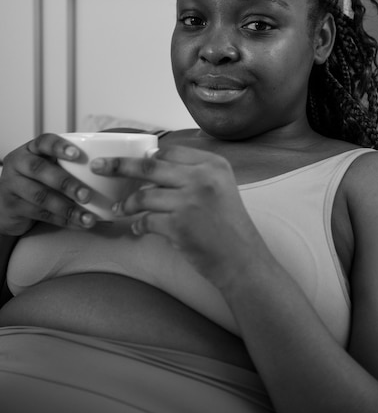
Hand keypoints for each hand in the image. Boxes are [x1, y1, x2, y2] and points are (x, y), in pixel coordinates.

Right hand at [0, 133, 95, 235]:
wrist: (7, 204)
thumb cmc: (38, 181)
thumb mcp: (48, 166)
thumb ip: (69, 165)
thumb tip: (109, 170)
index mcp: (31, 149)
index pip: (44, 142)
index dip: (60, 147)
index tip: (77, 155)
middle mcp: (19, 163)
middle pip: (40, 169)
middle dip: (67, 183)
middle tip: (88, 195)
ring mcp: (12, 184)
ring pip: (41, 196)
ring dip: (68, 208)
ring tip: (88, 218)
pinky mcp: (12, 206)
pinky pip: (40, 214)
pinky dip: (63, 220)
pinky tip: (78, 223)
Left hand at [91, 145, 267, 289]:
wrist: (243, 260)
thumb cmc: (229, 225)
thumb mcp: (220, 188)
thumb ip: (192, 174)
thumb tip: (151, 167)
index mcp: (213, 164)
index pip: (169, 152)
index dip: (145, 157)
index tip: (126, 159)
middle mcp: (202, 178)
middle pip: (149, 166)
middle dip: (119, 165)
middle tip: (99, 166)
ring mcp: (191, 201)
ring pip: (143, 196)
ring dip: (127, 204)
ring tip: (118, 209)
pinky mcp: (180, 226)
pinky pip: (147, 221)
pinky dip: (138, 225)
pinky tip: (138, 229)